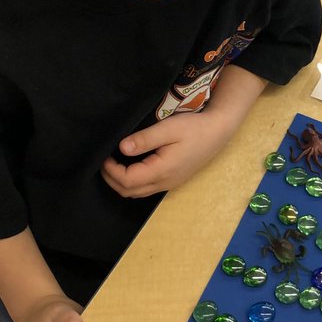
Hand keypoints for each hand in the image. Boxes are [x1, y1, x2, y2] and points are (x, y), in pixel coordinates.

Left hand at [101, 109, 236, 198]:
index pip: (127, 180)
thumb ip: (144, 139)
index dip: (111, 171)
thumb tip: (122, 148)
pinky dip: (132, 182)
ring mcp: (169, 184)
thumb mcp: (168, 128)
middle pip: (129, 192)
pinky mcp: (172, 180)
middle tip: (104, 161)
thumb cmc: (194, 128)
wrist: (218, 132)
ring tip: (113, 164)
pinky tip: (129, 167)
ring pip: (137, 193)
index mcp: (161, 170)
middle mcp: (164, 182)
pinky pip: (146, 189)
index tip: (105, 156)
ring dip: (121, 183)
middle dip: (112, 179)